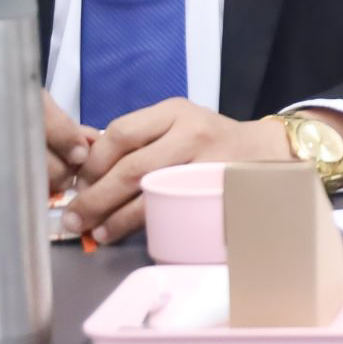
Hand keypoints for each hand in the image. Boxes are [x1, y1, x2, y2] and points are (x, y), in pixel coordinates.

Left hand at [68, 98, 292, 244]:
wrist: (268, 153)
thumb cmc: (213, 142)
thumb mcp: (180, 125)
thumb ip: (142, 140)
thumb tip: (87, 173)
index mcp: (175, 111)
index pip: (120, 133)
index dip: (92, 162)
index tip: (78, 183)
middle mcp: (191, 132)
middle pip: (130, 167)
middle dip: (95, 196)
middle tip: (74, 216)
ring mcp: (206, 163)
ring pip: (148, 193)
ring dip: (113, 216)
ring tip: (95, 230)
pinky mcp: (215, 190)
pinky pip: (170, 210)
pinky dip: (140, 224)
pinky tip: (122, 232)